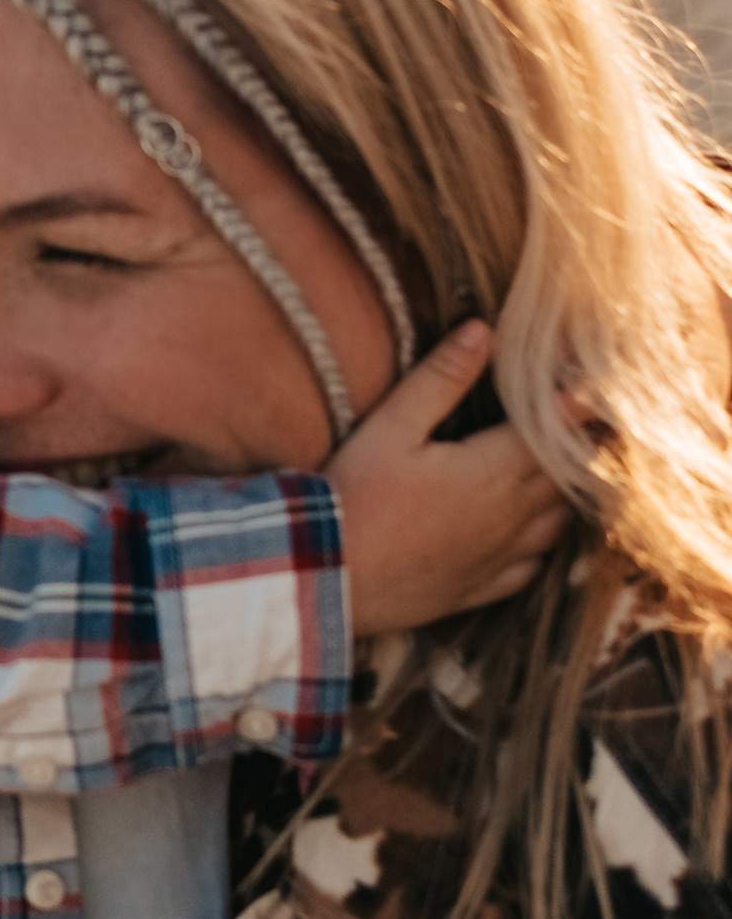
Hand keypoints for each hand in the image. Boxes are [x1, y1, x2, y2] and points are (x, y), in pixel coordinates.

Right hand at [330, 320, 569, 634]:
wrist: (324, 576)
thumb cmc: (353, 496)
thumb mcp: (391, 426)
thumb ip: (441, 379)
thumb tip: (483, 330)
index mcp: (493, 469)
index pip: (554, 429)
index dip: (577, 405)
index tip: (594, 386)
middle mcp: (508, 515)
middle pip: (565, 477)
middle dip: (577, 448)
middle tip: (584, 427)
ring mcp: (496, 556)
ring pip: (555, 523)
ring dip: (563, 497)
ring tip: (562, 476)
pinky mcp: (477, 588)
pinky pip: (528, 568)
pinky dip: (537, 547)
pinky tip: (528, 537)